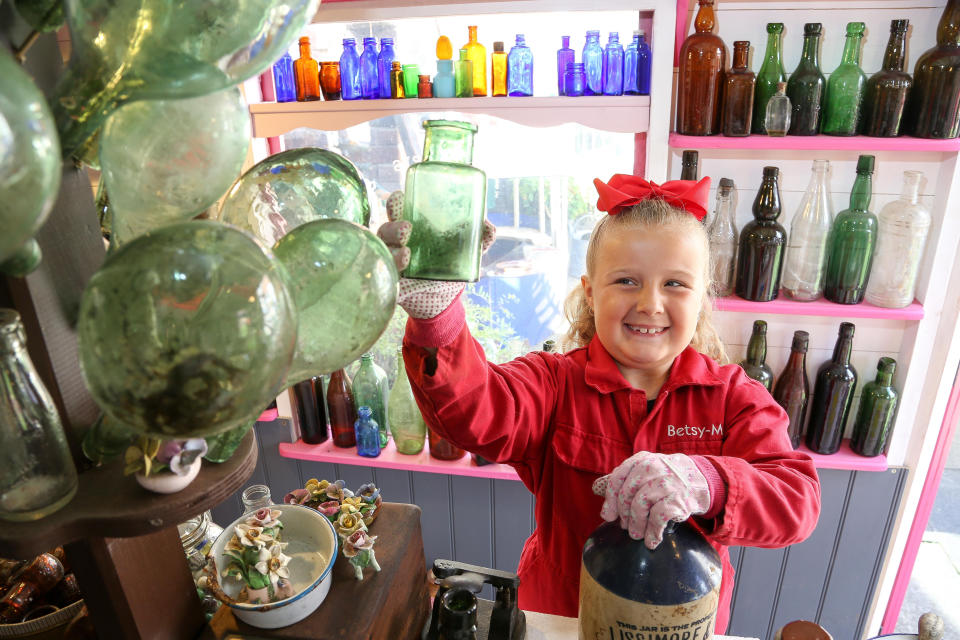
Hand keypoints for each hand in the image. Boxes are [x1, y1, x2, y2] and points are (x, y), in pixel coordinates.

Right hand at [377, 191, 495, 318]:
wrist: (444, 297)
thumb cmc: (450, 263)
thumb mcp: (468, 249)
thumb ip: (481, 236)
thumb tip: (488, 225)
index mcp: (413, 226)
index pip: (398, 210)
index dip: (396, 202)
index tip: (401, 198)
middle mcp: (397, 242)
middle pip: (386, 229)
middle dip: (393, 227)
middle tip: (408, 229)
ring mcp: (393, 261)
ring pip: (384, 251)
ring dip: (393, 250)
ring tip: (407, 253)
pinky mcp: (393, 280)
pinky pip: (386, 274)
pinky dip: (394, 269)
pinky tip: (405, 265)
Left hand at [592, 452, 709, 548]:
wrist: (699, 480)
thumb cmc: (665, 477)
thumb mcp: (644, 470)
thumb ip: (622, 478)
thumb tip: (595, 488)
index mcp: (641, 460)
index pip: (618, 478)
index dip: (610, 499)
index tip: (608, 515)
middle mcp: (653, 468)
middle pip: (627, 495)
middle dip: (623, 514)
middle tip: (625, 527)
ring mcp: (666, 483)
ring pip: (640, 507)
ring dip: (636, 526)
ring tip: (636, 535)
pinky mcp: (678, 500)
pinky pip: (658, 519)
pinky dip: (652, 533)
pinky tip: (652, 541)